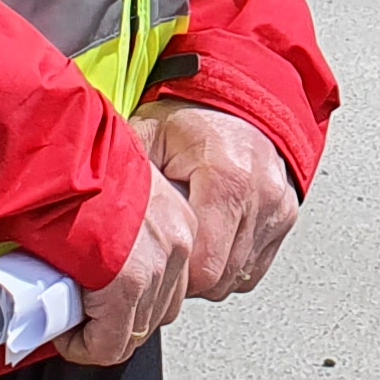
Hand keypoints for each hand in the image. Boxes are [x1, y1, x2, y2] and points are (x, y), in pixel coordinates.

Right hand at [56, 153, 194, 367]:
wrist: (57, 158)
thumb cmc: (74, 167)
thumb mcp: (115, 190)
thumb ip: (125, 225)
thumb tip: (104, 263)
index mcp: (180, 219)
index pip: (171, 283)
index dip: (131, 299)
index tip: (100, 295)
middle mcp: (177, 244)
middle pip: (157, 311)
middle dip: (117, 319)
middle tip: (81, 306)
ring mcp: (155, 268)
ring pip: (134, 332)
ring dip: (99, 332)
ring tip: (68, 313)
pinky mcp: (126, 288)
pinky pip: (109, 345)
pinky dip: (83, 347)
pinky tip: (64, 334)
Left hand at [135, 101, 301, 300]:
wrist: (234, 101)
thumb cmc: (189, 121)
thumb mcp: (148, 138)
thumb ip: (127, 178)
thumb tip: (94, 215)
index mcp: (225, 176)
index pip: (202, 266)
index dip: (171, 273)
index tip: (152, 260)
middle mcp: (259, 194)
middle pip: (220, 277)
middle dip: (188, 276)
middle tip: (164, 251)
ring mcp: (277, 207)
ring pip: (238, 277)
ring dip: (209, 272)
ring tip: (187, 242)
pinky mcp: (285, 217)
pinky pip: (253, 268)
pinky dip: (230, 264)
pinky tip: (210, 242)